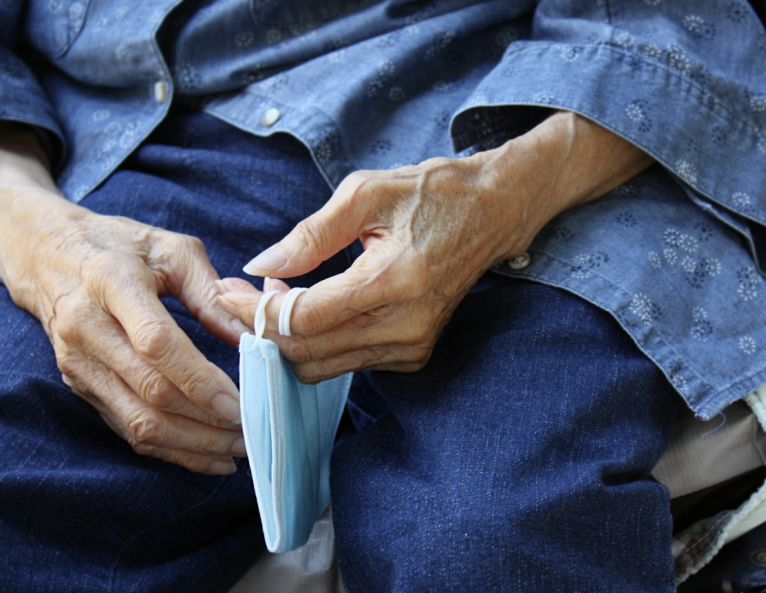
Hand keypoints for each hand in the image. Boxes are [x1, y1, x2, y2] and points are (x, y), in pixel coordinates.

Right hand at [0, 125, 247, 473]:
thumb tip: (251, 336)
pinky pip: (126, 429)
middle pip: (149, 392)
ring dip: (192, 443)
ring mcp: (78, 363)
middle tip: (251, 430)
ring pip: (137, 421)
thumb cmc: (122, 247)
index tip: (239, 401)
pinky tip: (207, 455)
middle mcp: (86, 328)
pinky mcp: (81, 386)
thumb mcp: (172, 250)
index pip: (156, 344)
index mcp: (112, 283)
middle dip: (205, 420)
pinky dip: (170, 449)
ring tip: (237, 449)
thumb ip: (211, 293)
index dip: (199, 379)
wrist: (50, 254)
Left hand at [218, 112, 651, 381]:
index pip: (303, 318)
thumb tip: (260, 266)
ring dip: (289, 339)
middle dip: (263, 330)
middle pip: (307, 352)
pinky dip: (318, 343)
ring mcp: (411, 346)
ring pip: (324, 366)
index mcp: (392, 283)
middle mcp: (404, 327)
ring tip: (277, 296)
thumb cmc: (432, 193)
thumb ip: (309, 235)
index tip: (227, 292)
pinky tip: (312, 307)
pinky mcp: (413, 354)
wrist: (493, 214)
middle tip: (243, 294)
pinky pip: (347, 362)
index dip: (256, 312)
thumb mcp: (366, 193)